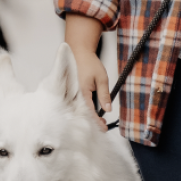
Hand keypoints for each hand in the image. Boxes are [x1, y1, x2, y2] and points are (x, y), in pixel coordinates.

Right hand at [64, 13, 109, 131]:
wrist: (78, 52)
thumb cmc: (88, 63)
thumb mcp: (101, 78)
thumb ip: (104, 94)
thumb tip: (107, 108)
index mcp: (82, 92)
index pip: (89, 112)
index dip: (96, 121)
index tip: (103, 127)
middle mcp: (75, 95)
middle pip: (83, 114)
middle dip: (93, 121)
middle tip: (103, 126)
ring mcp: (72, 94)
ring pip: (80, 110)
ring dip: (89, 116)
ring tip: (100, 121)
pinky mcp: (73, 92)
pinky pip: (79, 104)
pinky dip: (86, 109)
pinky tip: (91, 112)